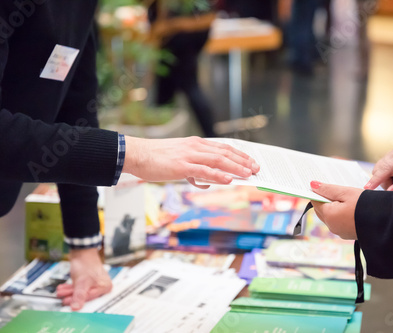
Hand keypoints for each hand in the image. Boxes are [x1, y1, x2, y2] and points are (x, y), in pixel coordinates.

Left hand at [56, 248, 111, 310]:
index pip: (91, 298)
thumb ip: (79, 296)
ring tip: (60, 292)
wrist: (81, 250)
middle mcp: (101, 285)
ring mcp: (94, 282)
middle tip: (63, 298)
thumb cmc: (86, 263)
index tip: (69, 304)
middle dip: (72, 296)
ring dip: (69, 292)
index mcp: (105, 286)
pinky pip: (79, 286)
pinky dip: (71, 287)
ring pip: (81, 291)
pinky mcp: (88, 279)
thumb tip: (76, 307)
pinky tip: (63, 288)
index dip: (79, 301)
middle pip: (85, 296)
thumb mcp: (82, 282)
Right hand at [123, 136, 259, 187]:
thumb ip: (193, 170)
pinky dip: (218, 175)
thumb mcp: (178, 161)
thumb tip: (204, 182)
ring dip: (235, 167)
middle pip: (225, 152)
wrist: (137, 154)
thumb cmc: (155, 158)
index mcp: (195, 144)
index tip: (250, 161)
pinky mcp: (182, 165)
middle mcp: (195, 146)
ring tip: (248, 174)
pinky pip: (204, 170)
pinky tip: (228, 179)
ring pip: (218, 160)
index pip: (222, 147)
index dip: (238, 154)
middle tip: (256, 168)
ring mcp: (189, 155)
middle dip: (243, 161)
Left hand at [310, 181, 362, 239]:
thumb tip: (312, 185)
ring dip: (334, 207)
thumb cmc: (366, 205)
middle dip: (325, 199)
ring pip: (331, 216)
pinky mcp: (348, 234)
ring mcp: (340, 232)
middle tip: (333, 188)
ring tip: (343, 196)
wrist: (387, 222)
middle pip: (322, 210)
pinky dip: (341, 214)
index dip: (317, 192)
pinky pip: (339, 221)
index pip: (315, 202)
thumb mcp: (346, 192)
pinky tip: (350, 206)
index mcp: (329, 216)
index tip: (322, 185)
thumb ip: (328, 189)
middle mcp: (332, 226)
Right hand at [364, 146, 392, 194]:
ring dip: (386, 179)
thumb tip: (389, 190)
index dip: (377, 179)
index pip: (387, 168)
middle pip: (380, 169)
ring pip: (378, 170)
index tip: (368, 187)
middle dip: (385, 181)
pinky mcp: (389, 156)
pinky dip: (386, 177)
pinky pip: (380, 169)